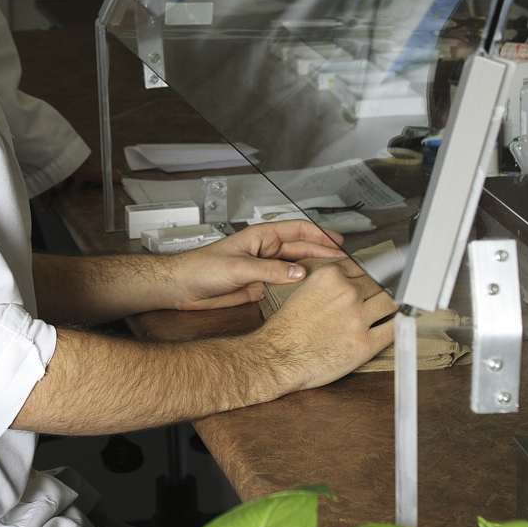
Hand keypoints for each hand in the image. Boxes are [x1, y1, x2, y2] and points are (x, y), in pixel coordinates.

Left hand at [163, 220, 347, 311]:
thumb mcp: (238, 267)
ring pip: (296, 269)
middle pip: (302, 250)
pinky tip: (310, 295)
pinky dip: (299, 290)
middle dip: (323, 256)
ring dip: (313, 274)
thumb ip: (270, 270)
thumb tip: (298, 272)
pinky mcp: (260, 287)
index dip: (320, 235)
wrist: (182, 287)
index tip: (339, 243)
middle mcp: (265, 251)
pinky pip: (285, 286)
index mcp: (261, 236)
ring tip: (334, 280)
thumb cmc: (200, 267)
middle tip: (345, 265)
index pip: (298, 230)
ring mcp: (264, 269)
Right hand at [252, 257, 395, 394]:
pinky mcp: (365, 343)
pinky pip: (393, 329)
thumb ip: (328, 282)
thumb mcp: (304, 290)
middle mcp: (347, 293)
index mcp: (330, 277)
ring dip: (390, 305)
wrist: (277, 357)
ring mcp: (358, 318)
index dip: (367, 274)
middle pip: (378, 283)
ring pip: (390, 302)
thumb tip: (348, 280)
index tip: (372, 278)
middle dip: (377, 290)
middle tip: (376, 297)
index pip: (362, 266)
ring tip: (389, 309)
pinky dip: (398, 325)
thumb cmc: (286, 329)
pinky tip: (398, 323)